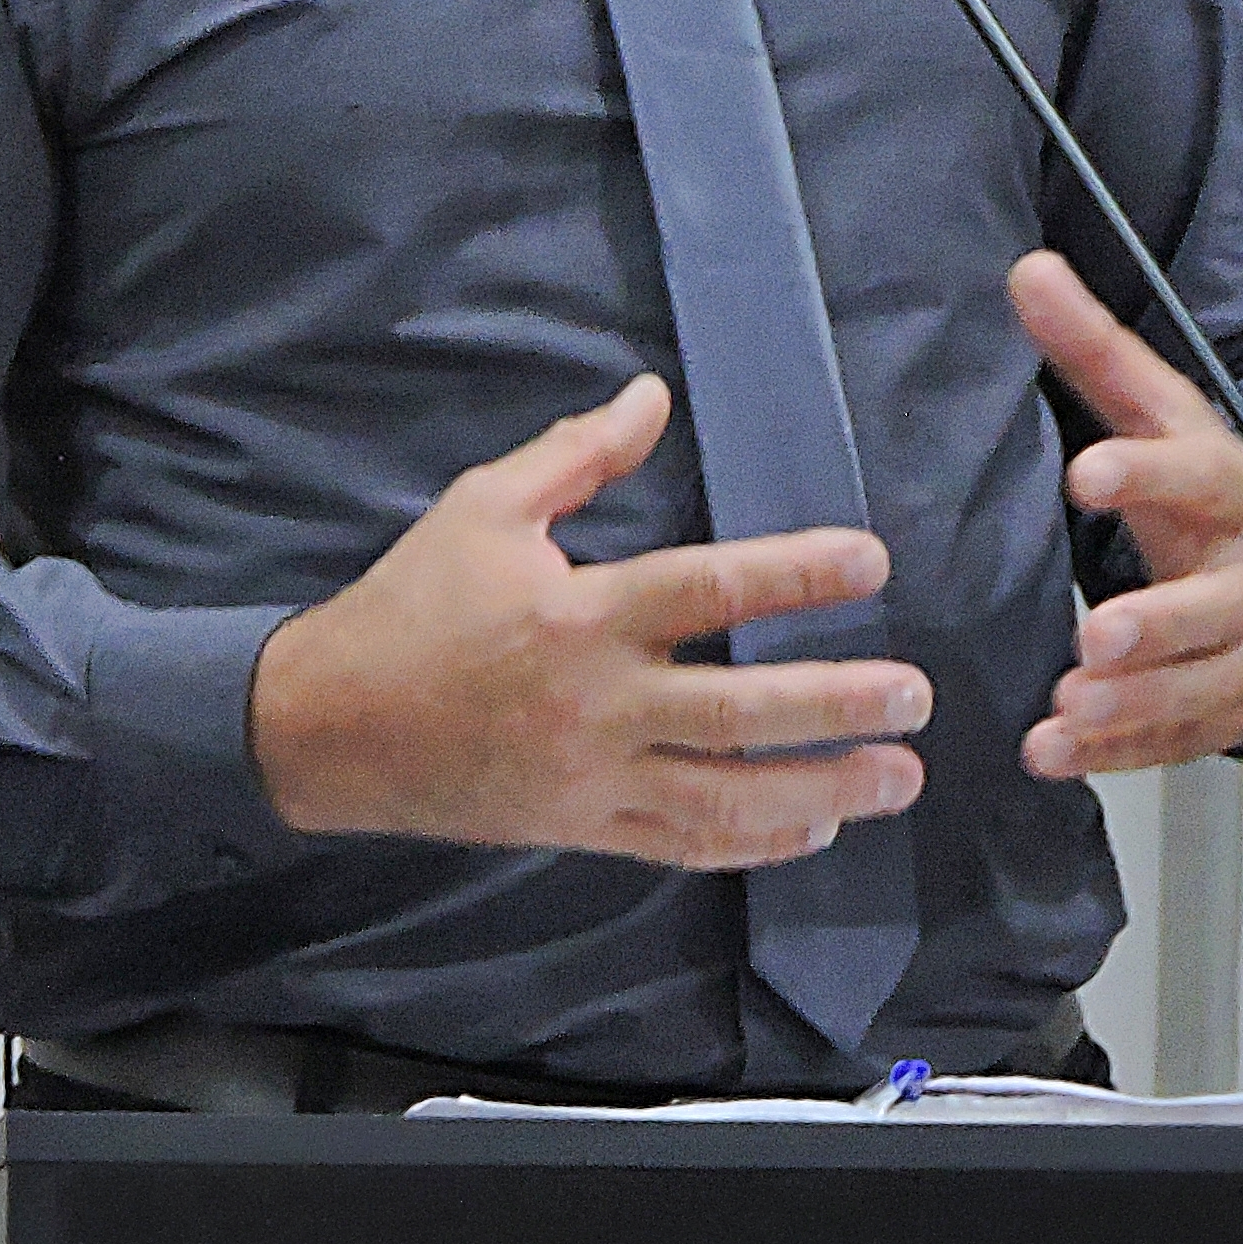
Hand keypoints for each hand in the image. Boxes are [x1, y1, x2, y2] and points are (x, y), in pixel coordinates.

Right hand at [247, 374, 929, 866]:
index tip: (869, 563)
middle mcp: (594, 704)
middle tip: (916, 694)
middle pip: (738, 712)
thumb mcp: (483, 508)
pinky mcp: (580, 831)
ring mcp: (590, 779)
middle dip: (838, 705)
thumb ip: (577, 456)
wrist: (325, 728)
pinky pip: (682, 847)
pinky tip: (815, 830)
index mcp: (577, 615)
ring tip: (898, 778)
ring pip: (725, 798)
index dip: (795, 577)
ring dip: (821, 791)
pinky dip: (755, 845)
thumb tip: (653, 395)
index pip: (707, 591)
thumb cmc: (410, 605)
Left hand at [1008, 250, 1242, 778]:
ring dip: (1138, 703)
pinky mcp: (1233, 709)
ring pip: (1206, 685)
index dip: (1145, 473)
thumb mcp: (1157, 411)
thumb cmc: (1211, 489)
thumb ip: (1092, 347)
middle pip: (1219, 604)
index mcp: (1232, 488)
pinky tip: (1056, 752)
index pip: (1196, 474)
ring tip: (1070, 710)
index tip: (1089, 473)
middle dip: (1163, 625)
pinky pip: (1181, 739)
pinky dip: (1121, 753)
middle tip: (1101, 635)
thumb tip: (1028, 269)